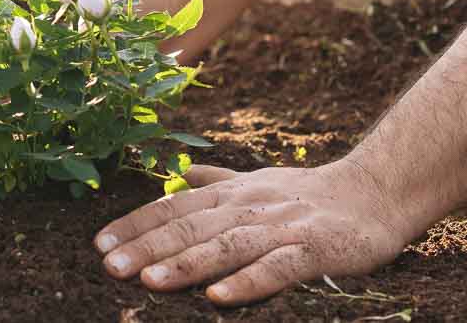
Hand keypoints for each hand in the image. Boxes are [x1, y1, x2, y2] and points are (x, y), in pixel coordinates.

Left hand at [94, 160, 412, 305]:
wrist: (373, 191)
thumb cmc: (307, 192)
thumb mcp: (256, 180)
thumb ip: (218, 181)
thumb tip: (180, 173)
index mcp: (230, 194)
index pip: (173, 207)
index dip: (136, 224)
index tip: (100, 243)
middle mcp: (248, 207)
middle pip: (189, 227)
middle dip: (146, 246)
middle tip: (108, 265)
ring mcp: (280, 228)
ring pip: (225, 246)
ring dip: (186, 264)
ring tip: (148, 281)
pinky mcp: (314, 249)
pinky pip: (277, 268)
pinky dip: (247, 282)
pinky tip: (218, 299)